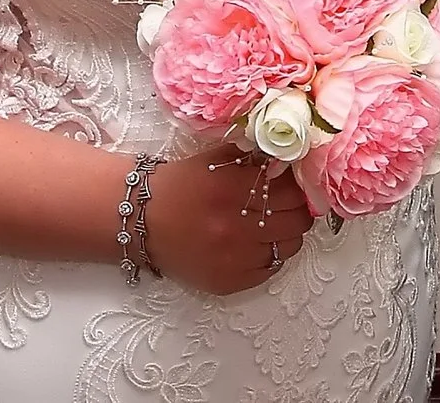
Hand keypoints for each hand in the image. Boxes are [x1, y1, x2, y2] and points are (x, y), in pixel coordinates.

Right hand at [141, 149, 312, 296]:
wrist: (143, 219)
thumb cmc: (181, 185)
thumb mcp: (216, 159)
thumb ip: (253, 158)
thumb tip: (288, 160)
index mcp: (235, 188)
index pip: (292, 190)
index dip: (296, 187)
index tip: (290, 185)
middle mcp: (237, 225)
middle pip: (297, 220)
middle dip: (296, 210)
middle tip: (286, 205)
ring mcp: (235, 257)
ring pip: (289, 247)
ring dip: (286, 234)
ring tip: (273, 226)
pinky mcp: (228, 281)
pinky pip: (270, 270)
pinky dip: (269, 256)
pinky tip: (257, 245)